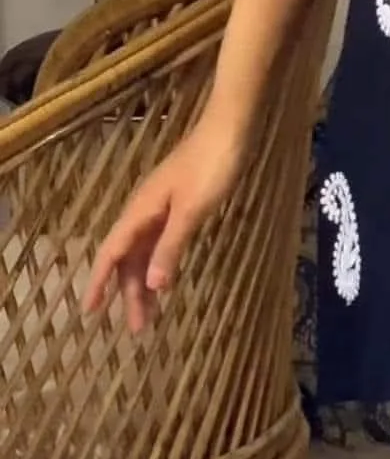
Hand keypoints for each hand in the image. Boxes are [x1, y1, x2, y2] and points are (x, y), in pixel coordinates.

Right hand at [81, 111, 248, 332]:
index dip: (99, 282)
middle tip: (137, 329)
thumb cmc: (211, 166)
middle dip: (128, 293)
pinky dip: (159, 263)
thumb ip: (170, 246)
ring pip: (144, 250)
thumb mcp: (192, 210)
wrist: (230, 129)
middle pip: (128, 257)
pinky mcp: (179, 202)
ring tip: (151, 314)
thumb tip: (151, 285)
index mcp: (141, 210)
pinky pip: (159, 241)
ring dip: (144, 281)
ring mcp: (162, 205)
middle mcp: (145, 209)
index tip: (89, 313)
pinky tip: (166, 279)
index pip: (112, 252)